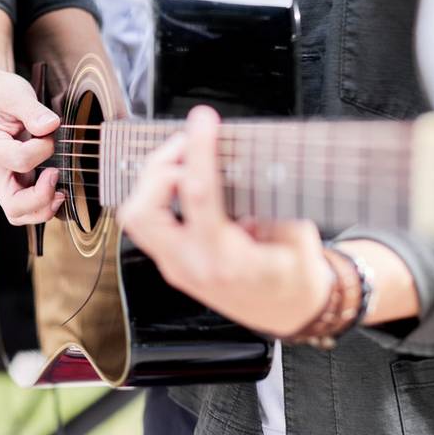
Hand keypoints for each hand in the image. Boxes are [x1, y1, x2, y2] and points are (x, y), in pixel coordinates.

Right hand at [0, 3, 65, 225]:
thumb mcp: (14, 93)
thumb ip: (32, 110)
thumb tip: (51, 126)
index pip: (19, 161)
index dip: (42, 150)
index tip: (50, 132)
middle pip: (14, 206)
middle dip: (41, 198)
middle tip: (56, 174)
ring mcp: (5, 178)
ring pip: (19, 213)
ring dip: (43, 209)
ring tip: (60, 192)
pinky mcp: (16, 180)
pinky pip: (27, 206)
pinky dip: (43, 205)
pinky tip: (58, 190)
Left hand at [117, 106, 333, 337]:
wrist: (289, 314)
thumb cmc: (296, 279)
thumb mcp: (297, 235)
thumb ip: (270, 200)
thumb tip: (249, 161)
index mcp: (227, 262)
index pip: (199, 196)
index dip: (199, 150)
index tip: (204, 120)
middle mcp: (191, 267)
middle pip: (144, 210)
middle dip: (161, 167)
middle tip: (190, 144)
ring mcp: (176, 267)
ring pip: (136, 217)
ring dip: (153, 182)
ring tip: (185, 161)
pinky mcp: (171, 262)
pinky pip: (148, 223)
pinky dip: (158, 195)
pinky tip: (184, 182)